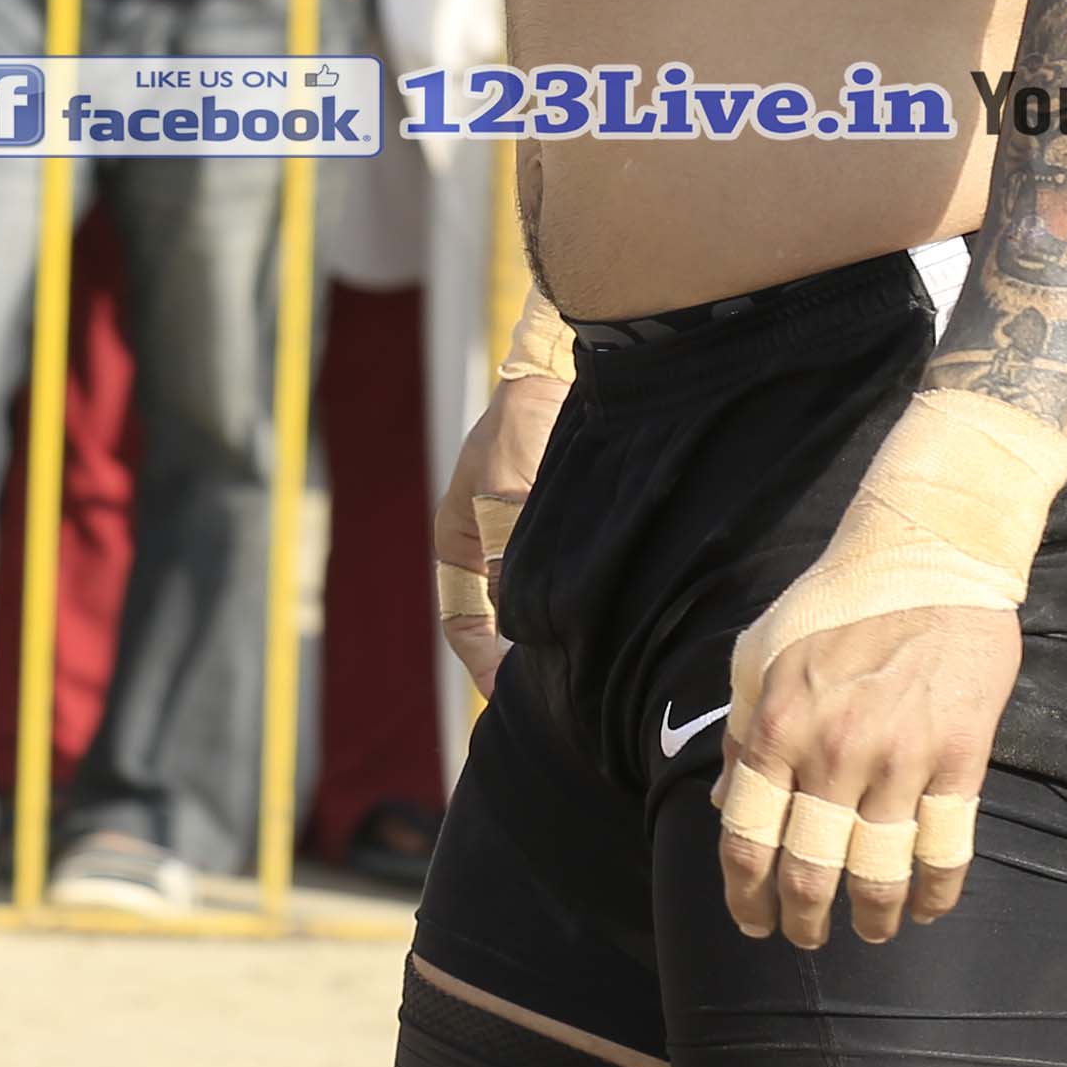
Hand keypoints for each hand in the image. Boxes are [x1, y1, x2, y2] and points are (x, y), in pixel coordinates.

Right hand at [429, 361, 571, 699]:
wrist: (562, 373)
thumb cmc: (522, 428)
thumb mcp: (505, 496)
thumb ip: (509, 557)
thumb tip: (523, 623)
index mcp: (458, 542)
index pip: (460, 621)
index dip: (480, 661)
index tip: (503, 692)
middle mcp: (491, 548)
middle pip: (499, 621)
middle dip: (519, 657)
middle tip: (549, 693)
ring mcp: (527, 539)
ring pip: (537, 605)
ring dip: (553, 634)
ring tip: (582, 667)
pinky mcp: (566, 531)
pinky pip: (569, 580)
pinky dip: (581, 605)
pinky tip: (608, 623)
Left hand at [718, 587, 1017, 948]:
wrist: (929, 551)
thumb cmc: (836, 600)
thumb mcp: (760, 654)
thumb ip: (740, 732)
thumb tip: (725, 808)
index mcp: (774, 728)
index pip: (748, 842)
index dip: (748, 899)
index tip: (757, 922)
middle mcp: (832, 753)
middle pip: (811, 872)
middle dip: (806, 921)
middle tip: (810, 937)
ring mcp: (899, 758)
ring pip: (880, 872)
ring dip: (874, 917)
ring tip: (874, 930)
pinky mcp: (960, 757)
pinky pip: (946, 848)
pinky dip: (936, 893)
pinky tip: (928, 908)